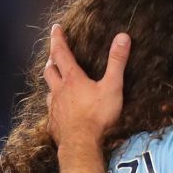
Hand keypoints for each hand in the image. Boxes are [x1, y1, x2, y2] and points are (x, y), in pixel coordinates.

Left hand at [44, 24, 127, 148]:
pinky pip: (52, 112)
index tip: (55, 28)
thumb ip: (117, 62)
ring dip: (52, 83)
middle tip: (53, 55)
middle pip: (50, 70)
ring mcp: (54, 108)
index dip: (57, 39)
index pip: (61, 53)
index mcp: (72, 79)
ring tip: (56, 82)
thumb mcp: (112, 86)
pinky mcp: (54, 124)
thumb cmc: (97, 115)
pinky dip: (55, 107)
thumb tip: (122, 37)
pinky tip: (60, 112)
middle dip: (51, 60)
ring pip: (49, 91)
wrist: (81, 144)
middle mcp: (59, 91)